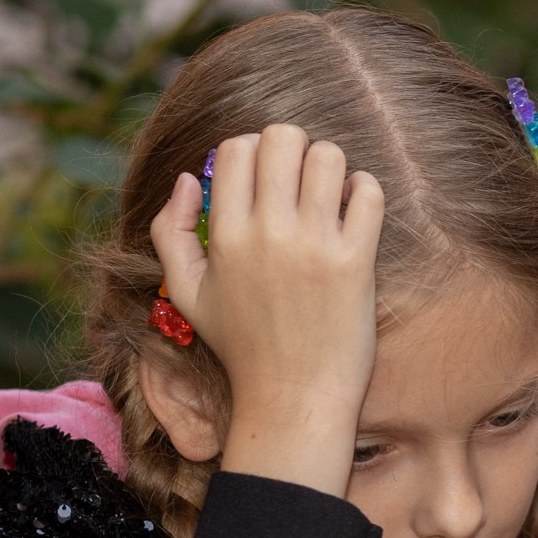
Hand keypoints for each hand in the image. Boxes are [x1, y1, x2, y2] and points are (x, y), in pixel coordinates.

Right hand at [151, 125, 384, 495]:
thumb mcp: (186, 293)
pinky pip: (368, 191)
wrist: (294, 399)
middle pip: (282, 138)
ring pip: (329, 156)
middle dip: (291, 149)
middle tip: (297, 180)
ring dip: (329, 167)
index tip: (262, 177)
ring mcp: (315, 245)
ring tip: (327, 194)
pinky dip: (364, 191)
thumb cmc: (241, 347)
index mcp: (225, 236)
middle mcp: (268, 233)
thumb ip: (169, 232)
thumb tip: (187, 178)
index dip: (250, 151)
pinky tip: (354, 212)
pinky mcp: (355, 261)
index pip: (237, 148)